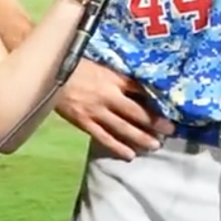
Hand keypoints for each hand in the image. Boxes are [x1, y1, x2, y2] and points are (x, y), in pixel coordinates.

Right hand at [55, 59, 174, 160]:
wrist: (50, 74)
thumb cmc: (77, 66)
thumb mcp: (103, 66)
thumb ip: (120, 77)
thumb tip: (140, 85)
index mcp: (114, 79)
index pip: (141, 90)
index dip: (156, 100)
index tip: (171, 107)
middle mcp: (108, 96)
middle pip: (136, 112)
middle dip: (155, 122)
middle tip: (171, 130)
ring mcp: (96, 111)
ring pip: (123, 128)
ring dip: (140, 137)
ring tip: (155, 146)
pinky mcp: (84, 123)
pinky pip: (103, 137)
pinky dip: (117, 147)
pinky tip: (129, 155)